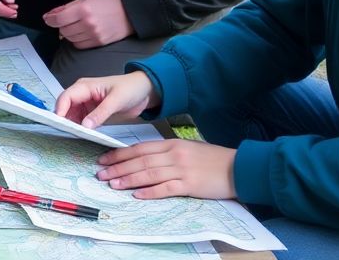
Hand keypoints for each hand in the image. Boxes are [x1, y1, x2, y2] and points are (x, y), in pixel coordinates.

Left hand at [42, 0, 133, 48]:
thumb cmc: (107, 2)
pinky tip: (81, 33)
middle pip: (63, 30)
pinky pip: (79, 45)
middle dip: (61, 25)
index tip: (48, 18)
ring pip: (70, 39)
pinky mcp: (99, 43)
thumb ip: (68, 7)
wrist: (129, 12)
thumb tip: (50, 15)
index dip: (50, 19)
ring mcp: (94, 35)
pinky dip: (76, 40)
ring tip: (75, 26)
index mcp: (84, 10)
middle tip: (65, 20)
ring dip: (68, 33)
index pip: (59, 19)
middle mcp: (88, 24)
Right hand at [54, 71, 158, 128]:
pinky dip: (80, 127)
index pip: (66, 97)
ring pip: (71, 115)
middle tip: (66, 133)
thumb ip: (100, 113)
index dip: (61, 110)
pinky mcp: (92, 112)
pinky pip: (81, 120)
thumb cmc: (131, 88)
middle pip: (65, 107)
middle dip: (64, 119)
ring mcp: (86, 104)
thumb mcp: (116, 100)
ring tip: (74, 136)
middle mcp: (82, 94)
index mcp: (85, 86)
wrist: (144, 91)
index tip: (61, 124)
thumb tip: (85, 126)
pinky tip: (82, 135)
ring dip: (72, 125)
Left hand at [96, 139, 236, 199]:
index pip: (139, 148)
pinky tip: (138, 195)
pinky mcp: (190, 184)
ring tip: (113, 184)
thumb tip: (144, 158)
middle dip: (118, 168)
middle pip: (139, 161)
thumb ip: (167, 152)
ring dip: (128, 179)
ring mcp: (181, 169)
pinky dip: (150, 192)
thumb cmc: (212, 159)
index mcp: (172, 143)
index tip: (104, 160)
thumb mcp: (187, 148)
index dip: (119, 155)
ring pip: (148, 174)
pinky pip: (165, 188)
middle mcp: (174, 154)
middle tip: (101, 174)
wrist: (237, 167)